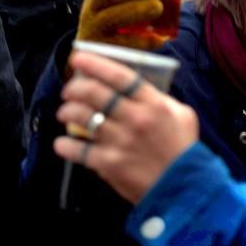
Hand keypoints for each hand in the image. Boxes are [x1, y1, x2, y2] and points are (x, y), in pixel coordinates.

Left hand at [54, 50, 197, 203]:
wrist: (184, 187)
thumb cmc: (184, 149)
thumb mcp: (183, 115)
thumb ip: (163, 99)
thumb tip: (143, 90)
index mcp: (153, 103)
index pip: (120, 76)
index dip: (95, 64)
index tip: (78, 58)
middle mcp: (135, 118)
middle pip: (95, 93)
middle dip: (75, 88)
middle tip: (68, 90)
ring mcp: (120, 141)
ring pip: (83, 118)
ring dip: (67, 112)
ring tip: (64, 112)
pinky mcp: (109, 164)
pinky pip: (80, 150)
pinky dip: (66, 145)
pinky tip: (61, 143)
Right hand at [77, 0, 163, 49]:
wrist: (96, 59)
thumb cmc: (115, 23)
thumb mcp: (115, 4)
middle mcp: (90, 10)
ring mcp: (94, 32)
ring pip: (109, 18)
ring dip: (135, 10)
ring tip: (158, 7)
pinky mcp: (103, 53)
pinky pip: (120, 46)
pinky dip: (141, 41)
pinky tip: (159, 38)